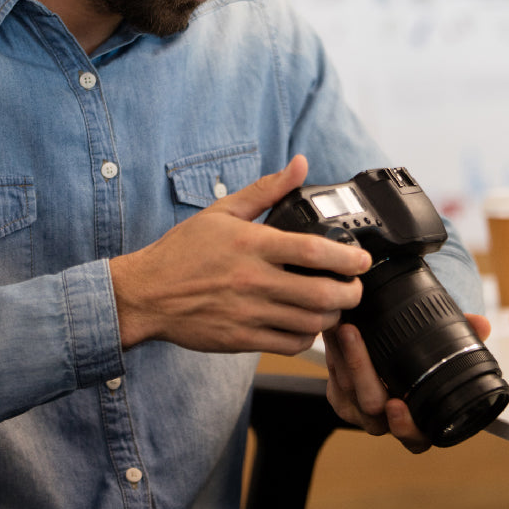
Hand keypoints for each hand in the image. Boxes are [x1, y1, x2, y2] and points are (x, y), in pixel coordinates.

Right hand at [109, 154, 371, 353]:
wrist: (146, 293)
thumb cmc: (184, 251)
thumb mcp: (224, 211)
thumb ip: (267, 189)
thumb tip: (300, 164)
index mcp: (252, 244)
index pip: (313, 251)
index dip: (347, 258)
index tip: (362, 260)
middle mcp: (254, 279)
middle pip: (321, 294)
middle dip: (351, 293)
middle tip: (356, 287)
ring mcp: (248, 312)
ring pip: (310, 323)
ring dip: (332, 317)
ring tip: (336, 306)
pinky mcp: (241, 338)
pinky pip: (288, 344)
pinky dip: (307, 338)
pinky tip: (307, 325)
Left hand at [323, 313, 491, 453]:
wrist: (392, 361)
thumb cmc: (424, 363)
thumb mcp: (445, 351)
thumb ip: (464, 336)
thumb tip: (481, 324)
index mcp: (420, 423)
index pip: (415, 438)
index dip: (405, 425)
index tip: (397, 405)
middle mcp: (389, 423)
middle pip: (372, 406)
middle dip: (361, 368)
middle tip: (353, 335)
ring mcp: (362, 413)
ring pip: (349, 390)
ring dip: (344, 354)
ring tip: (342, 323)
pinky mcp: (341, 399)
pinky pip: (335, 380)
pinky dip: (334, 354)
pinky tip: (334, 331)